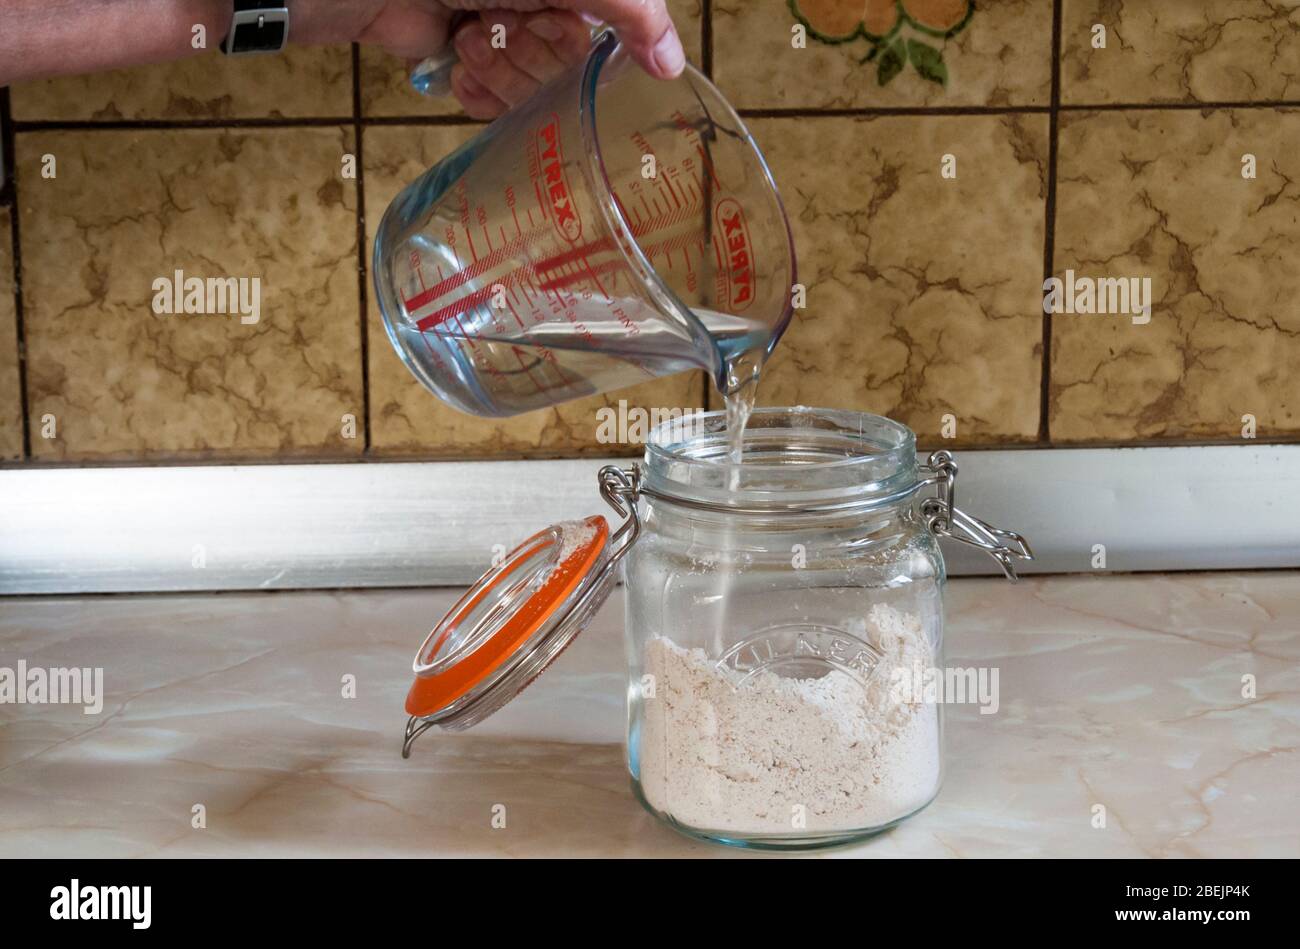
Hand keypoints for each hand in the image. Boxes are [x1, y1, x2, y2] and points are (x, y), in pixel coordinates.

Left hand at [304, 1, 685, 118]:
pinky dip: (476, 94)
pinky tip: (459, 64)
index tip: (553, 22)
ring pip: (532, 95)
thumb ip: (631, 10)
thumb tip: (673, 64)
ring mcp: (502, 34)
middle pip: (569, 71)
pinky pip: (493, 109)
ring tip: (470, 32)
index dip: (577, 42)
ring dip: (498, 69)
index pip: (610, 41)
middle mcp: (542, 6)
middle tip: (501, 21)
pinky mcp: (465, 64)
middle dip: (531, 52)